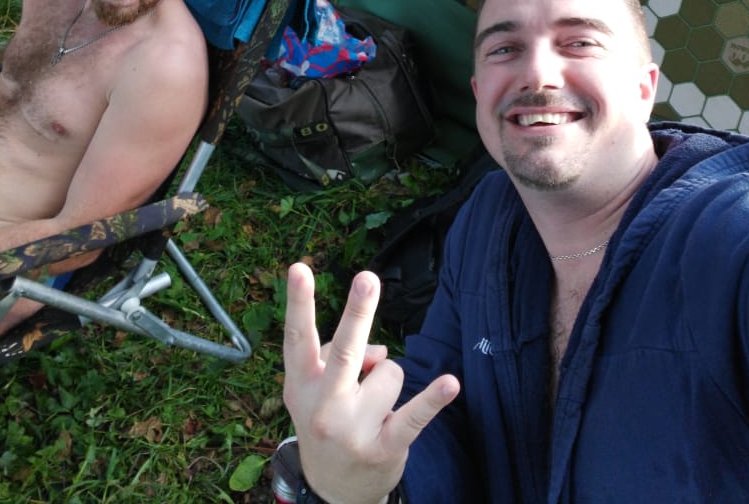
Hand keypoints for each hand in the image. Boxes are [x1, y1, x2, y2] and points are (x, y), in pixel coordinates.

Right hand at [282, 263, 459, 503]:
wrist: (332, 490)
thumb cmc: (326, 421)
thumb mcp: (314, 392)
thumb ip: (337, 358)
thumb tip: (380, 353)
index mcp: (300, 384)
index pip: (298, 337)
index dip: (298, 302)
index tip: (300, 268)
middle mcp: (322, 406)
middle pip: (346, 350)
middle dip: (358, 312)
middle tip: (368, 277)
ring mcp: (352, 429)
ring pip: (390, 372)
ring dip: (389, 382)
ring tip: (375, 407)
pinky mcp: (383, 448)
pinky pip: (414, 415)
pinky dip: (433, 400)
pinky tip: (450, 384)